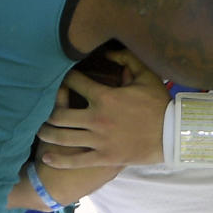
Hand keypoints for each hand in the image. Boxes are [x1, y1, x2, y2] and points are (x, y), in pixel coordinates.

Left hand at [38, 49, 170, 167]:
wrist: (171, 135)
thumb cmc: (158, 104)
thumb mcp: (146, 75)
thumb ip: (126, 59)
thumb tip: (109, 52)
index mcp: (105, 97)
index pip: (75, 84)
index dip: (66, 79)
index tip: (64, 80)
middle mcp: (97, 118)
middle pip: (60, 114)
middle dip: (49, 110)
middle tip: (44, 109)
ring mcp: (98, 140)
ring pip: (63, 137)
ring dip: (47, 133)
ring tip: (40, 130)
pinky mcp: (103, 157)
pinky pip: (75, 160)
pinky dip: (58, 159)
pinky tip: (46, 156)